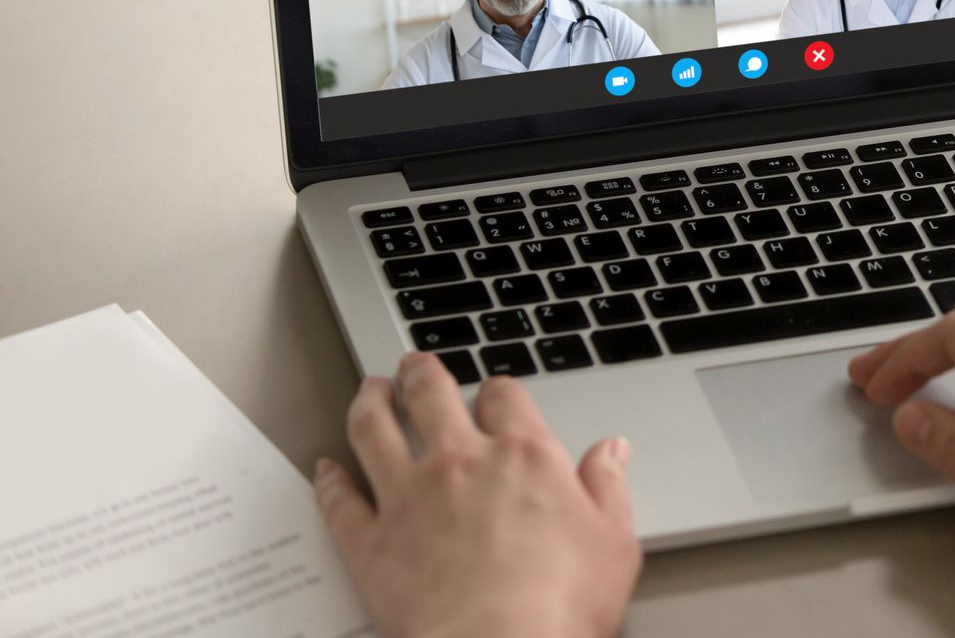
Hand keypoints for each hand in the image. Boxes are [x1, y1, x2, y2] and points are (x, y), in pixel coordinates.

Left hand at [314, 353, 640, 637]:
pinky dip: (327, 480)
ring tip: (368, 390)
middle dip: (420, 374)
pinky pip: (339, 501)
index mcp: (523, 456)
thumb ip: (608, 487)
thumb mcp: (613, 541)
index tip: (493, 394)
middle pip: (430, 395)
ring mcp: (409, 498)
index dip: (496, 390)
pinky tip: (324, 469)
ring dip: (368, 403)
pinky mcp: (371, 543)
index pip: (504, 397)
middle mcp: (461, 463)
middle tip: (413, 366)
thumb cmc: (560, 605)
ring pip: (374, 430)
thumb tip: (612, 451)